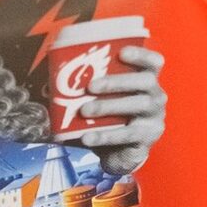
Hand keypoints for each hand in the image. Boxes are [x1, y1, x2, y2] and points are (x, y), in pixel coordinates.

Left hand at [75, 44, 167, 173]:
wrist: (120, 154)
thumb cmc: (109, 118)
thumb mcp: (104, 100)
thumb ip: (89, 87)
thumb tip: (50, 80)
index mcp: (147, 81)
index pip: (154, 62)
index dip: (141, 54)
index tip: (122, 52)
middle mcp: (156, 96)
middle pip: (145, 81)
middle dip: (117, 81)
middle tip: (91, 86)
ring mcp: (155, 117)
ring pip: (138, 106)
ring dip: (109, 106)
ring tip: (84, 110)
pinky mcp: (147, 138)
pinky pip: (127, 135)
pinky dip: (105, 135)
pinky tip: (87, 137)